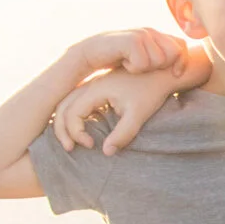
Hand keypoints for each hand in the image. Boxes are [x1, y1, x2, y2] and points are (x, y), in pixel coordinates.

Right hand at [52, 57, 198, 155]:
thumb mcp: (139, 114)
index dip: (76, 133)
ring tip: (72, 142)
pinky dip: (73, 115)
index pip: (72, 114)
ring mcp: (94, 84)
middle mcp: (90, 85)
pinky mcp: (100, 87)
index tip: (91, 145)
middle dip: (62, 130)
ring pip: (67, 103)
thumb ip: (123, 134)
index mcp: (96, 89)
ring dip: (65, 122)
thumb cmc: (151, 92)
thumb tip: (106, 152)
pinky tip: (83, 128)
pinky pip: (77, 101)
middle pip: (62, 107)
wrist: (163, 71)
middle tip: (71, 149)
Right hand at [72, 28, 188, 78]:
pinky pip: (143, 63)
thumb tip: (183, 70)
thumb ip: (161, 57)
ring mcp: (141, 33)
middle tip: (144, 66)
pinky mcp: (131, 39)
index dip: (182, 62)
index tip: (175, 74)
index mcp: (157, 34)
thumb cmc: (118, 60)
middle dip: (162, 66)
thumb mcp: (143, 58)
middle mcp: (151, 31)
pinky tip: (123, 62)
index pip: (182, 46)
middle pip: (174, 54)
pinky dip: (133, 68)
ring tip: (130, 63)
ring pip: (159, 61)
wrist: (88, 54)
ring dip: (144, 68)